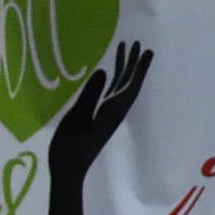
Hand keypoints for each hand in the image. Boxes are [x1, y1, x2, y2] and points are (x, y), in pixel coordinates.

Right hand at [44, 42, 152, 214]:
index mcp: (113, 110)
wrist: (68, 170)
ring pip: (120, 87)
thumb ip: (90, 95)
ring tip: (124, 51)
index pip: (130, 85)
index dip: (139, 68)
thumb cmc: (71, 146)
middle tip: (137, 43)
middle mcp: (115, 111)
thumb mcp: (78, 118)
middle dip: (133, 64)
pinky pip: (111, 94)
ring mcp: (107, 115)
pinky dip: (113, 80)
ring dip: (124, 70)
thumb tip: (103, 71)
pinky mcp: (99, 118)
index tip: (146, 51)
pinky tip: (108, 73)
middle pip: (128, 83)